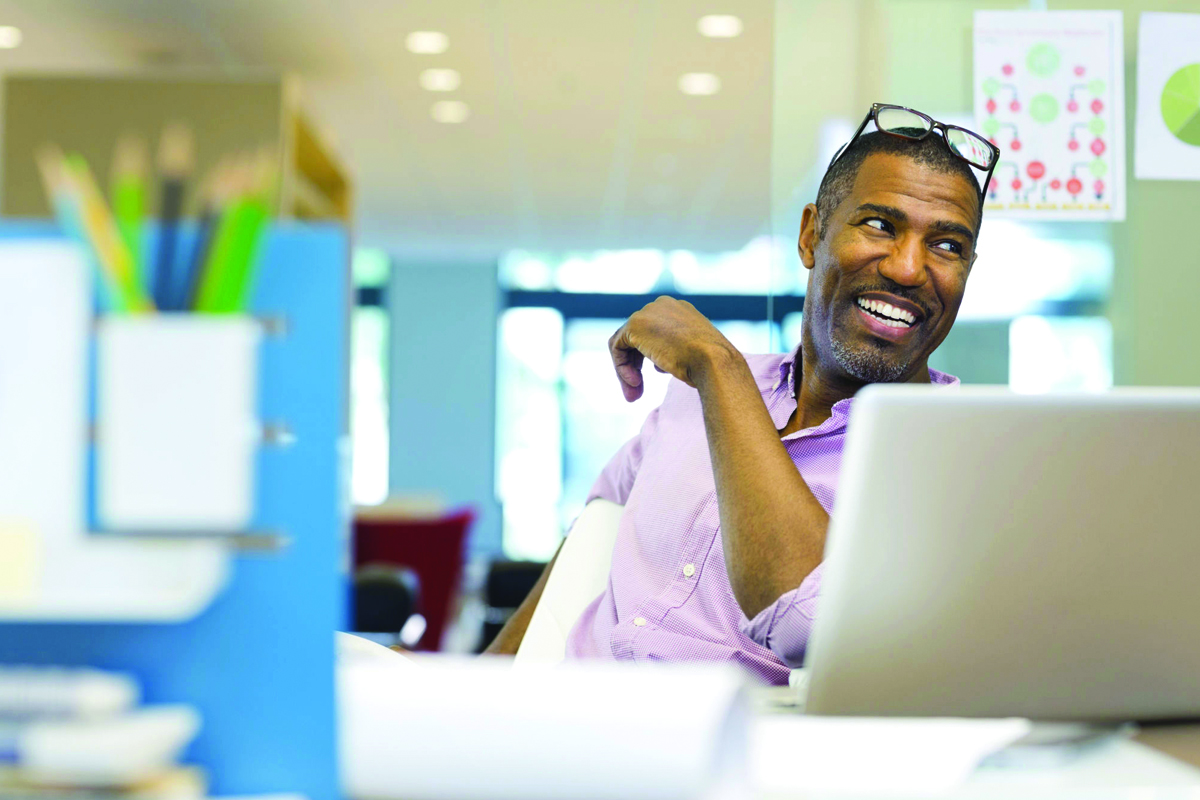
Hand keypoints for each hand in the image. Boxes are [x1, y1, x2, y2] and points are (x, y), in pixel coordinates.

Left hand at [608, 296, 735, 401]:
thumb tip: (658, 364)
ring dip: (626, 371)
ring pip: (625, 344)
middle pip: (636, 337)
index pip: (653, 332)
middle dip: (634, 367)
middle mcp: (662, 306)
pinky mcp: (635, 325)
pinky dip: (621, 368)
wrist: (715, 361)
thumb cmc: (711, 365)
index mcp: (679, 310)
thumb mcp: (695, 355)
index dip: (648, 358)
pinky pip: (618, 348)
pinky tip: (635, 383)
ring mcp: (648, 312)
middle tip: (636, 394)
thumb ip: (675, 353)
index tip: (652, 379)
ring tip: (634, 395)